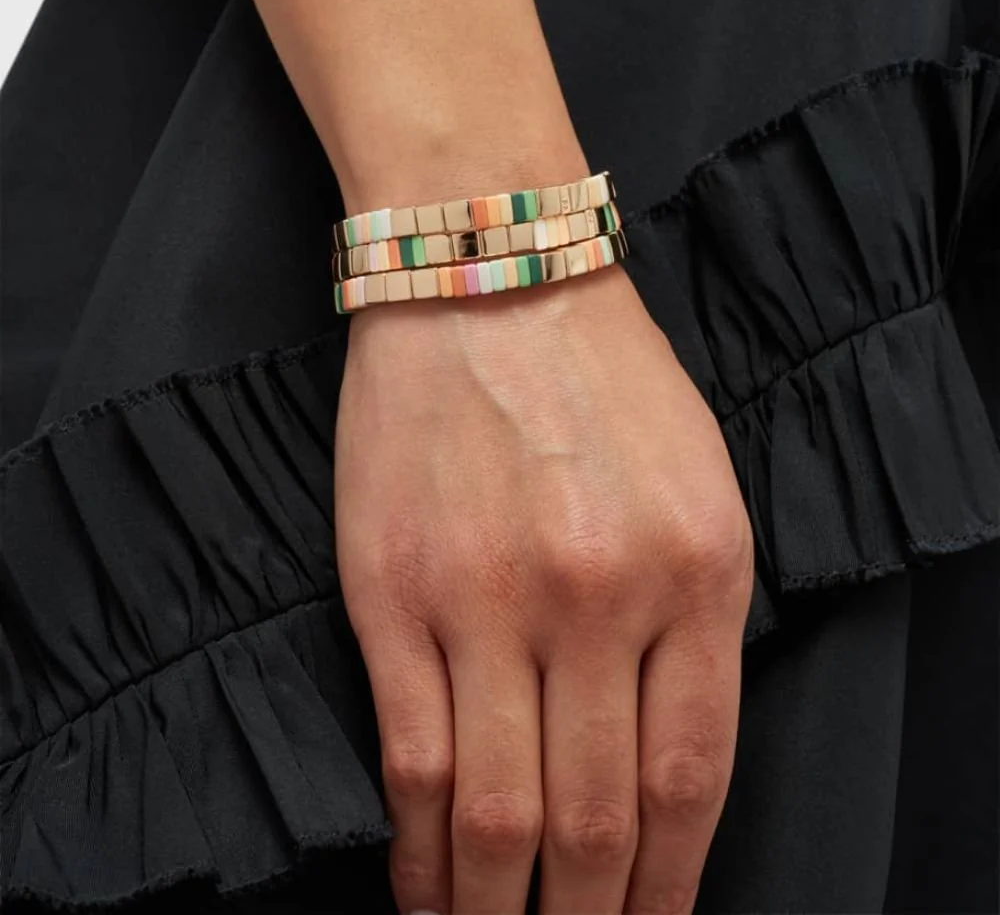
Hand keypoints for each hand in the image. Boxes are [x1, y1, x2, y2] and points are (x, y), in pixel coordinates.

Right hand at [335, 262, 752, 913]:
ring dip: (497, 910)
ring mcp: (486, 599)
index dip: (669, 886)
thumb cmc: (600, 377)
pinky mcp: (391, 593)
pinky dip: (420, 849)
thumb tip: (661, 761)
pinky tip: (426, 889)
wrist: (486, 279)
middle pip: (594, 820)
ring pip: (497, 812)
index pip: (688, 779)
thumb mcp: (699, 485)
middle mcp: (597, 596)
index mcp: (697, 570)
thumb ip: (694, 622)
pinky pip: (412, 758)